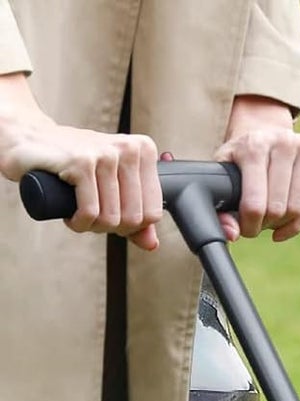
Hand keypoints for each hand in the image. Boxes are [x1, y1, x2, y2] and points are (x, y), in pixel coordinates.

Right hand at [0, 77, 161, 248]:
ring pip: (112, 218)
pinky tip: (70, 216)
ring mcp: (105, 154)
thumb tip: (152, 244)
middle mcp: (128, 149)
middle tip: (92, 216)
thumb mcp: (111, 188)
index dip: (132, 226)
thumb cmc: (73, 164)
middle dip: (111, 228)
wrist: (29, 140)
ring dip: (92, 227)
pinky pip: (90, 213)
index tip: (112, 216)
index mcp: (143, 151)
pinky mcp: (81, 162)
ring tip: (80, 214)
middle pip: (134, 219)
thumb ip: (137, 216)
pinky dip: (79, 223)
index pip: (153, 213)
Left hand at [214, 96, 299, 242]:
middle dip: (267, 224)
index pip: (256, 204)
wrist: (264, 131)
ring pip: (298, 209)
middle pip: (279, 209)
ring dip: (284, 223)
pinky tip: (289, 223)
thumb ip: (222, 210)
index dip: (250, 225)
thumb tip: (232, 234)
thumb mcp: (223, 177)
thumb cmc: (241, 159)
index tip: (246, 228)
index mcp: (254, 145)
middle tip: (260, 222)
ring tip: (272, 219)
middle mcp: (283, 141)